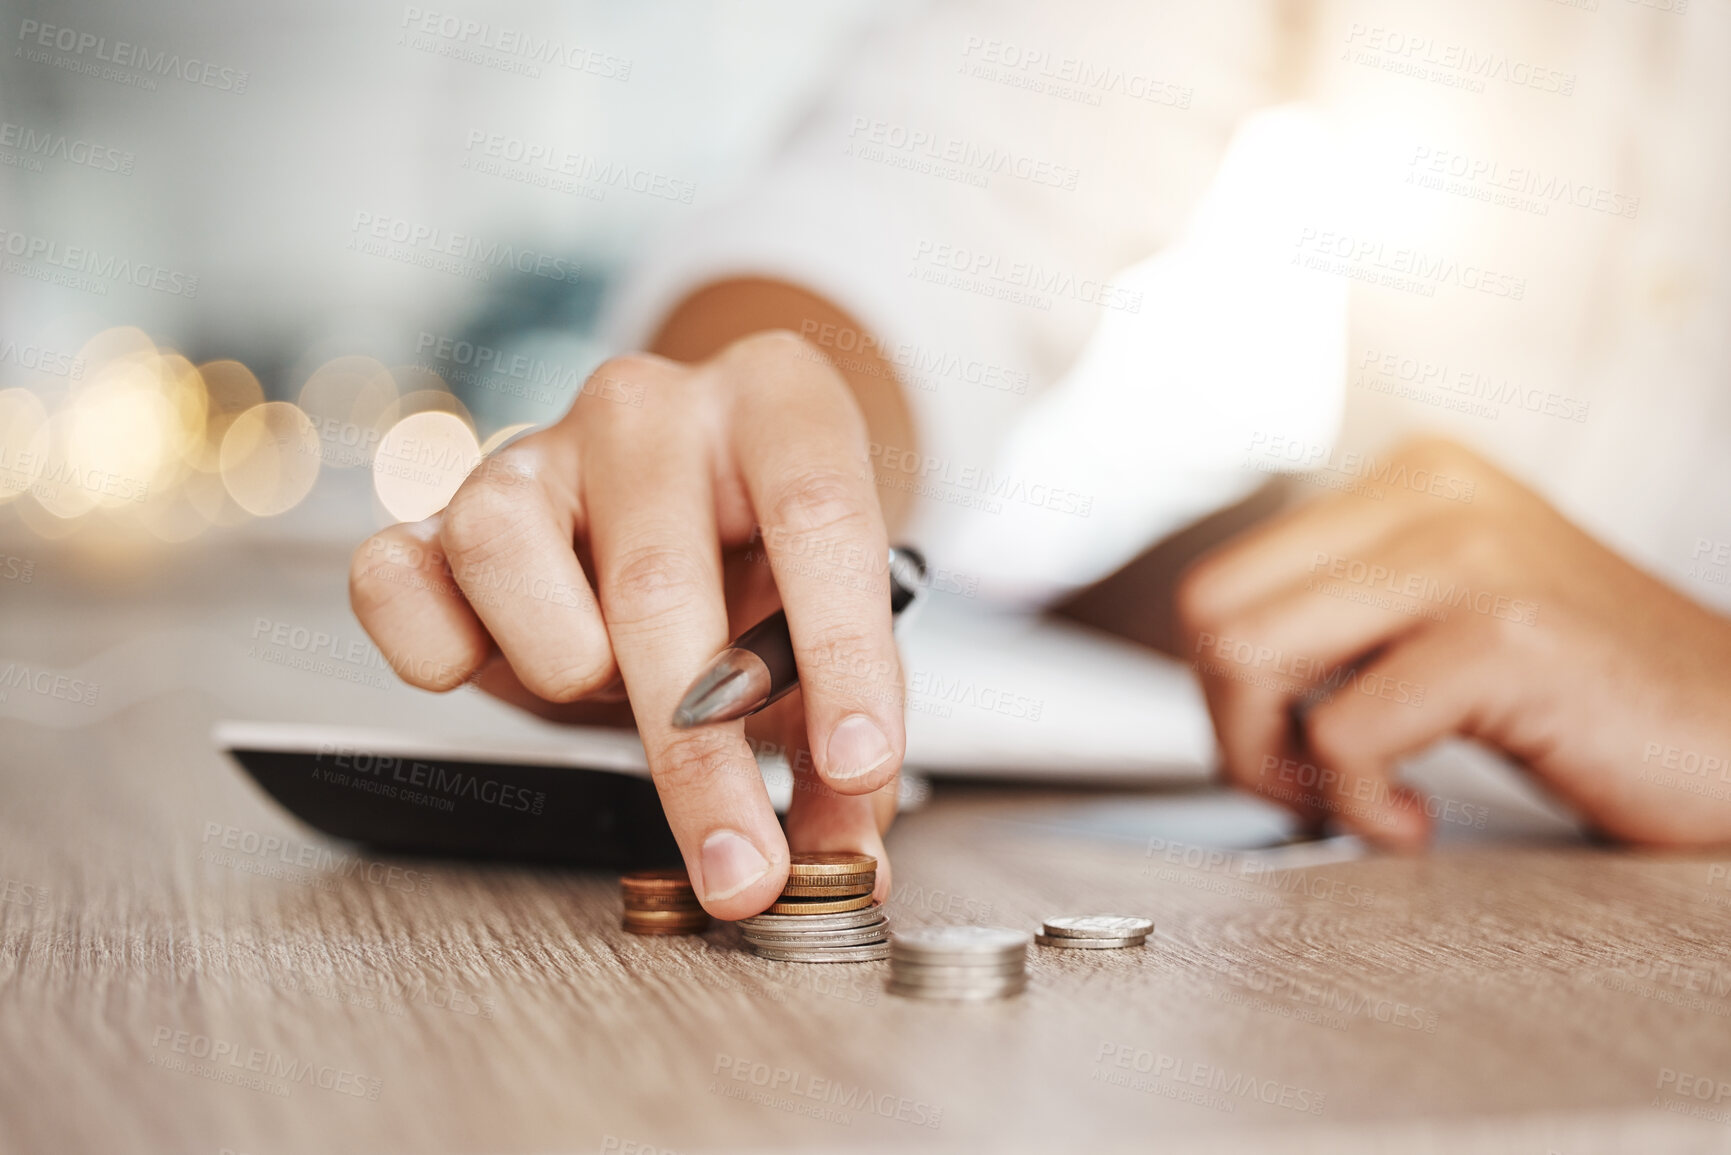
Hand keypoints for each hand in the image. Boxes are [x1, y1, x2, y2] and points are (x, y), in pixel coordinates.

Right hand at [350, 328, 906, 915]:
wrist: (685, 510)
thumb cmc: (764, 572)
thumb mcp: (834, 643)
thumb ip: (848, 750)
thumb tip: (849, 862)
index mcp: (776, 402)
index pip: (819, 513)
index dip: (843, 652)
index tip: (857, 768)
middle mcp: (650, 407)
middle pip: (658, 575)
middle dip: (699, 754)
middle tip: (739, 867)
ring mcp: (535, 448)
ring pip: (501, 543)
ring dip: (558, 661)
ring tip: (601, 686)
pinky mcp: (440, 506)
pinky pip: (394, 575)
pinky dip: (428, 644)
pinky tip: (484, 667)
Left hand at [1178, 437, 1730, 847]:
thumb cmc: (1600, 699)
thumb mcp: (1452, 618)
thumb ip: (1345, 615)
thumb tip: (1212, 663)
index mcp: (1414, 478)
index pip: (1222, 579)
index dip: (1224, 687)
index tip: (1283, 742)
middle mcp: (1433, 493)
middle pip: (1213, 614)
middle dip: (1234, 726)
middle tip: (1306, 781)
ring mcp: (1469, 555)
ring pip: (1249, 660)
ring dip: (1279, 764)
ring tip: (1359, 797)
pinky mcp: (1501, 635)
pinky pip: (1339, 733)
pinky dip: (1357, 804)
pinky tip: (1416, 819)